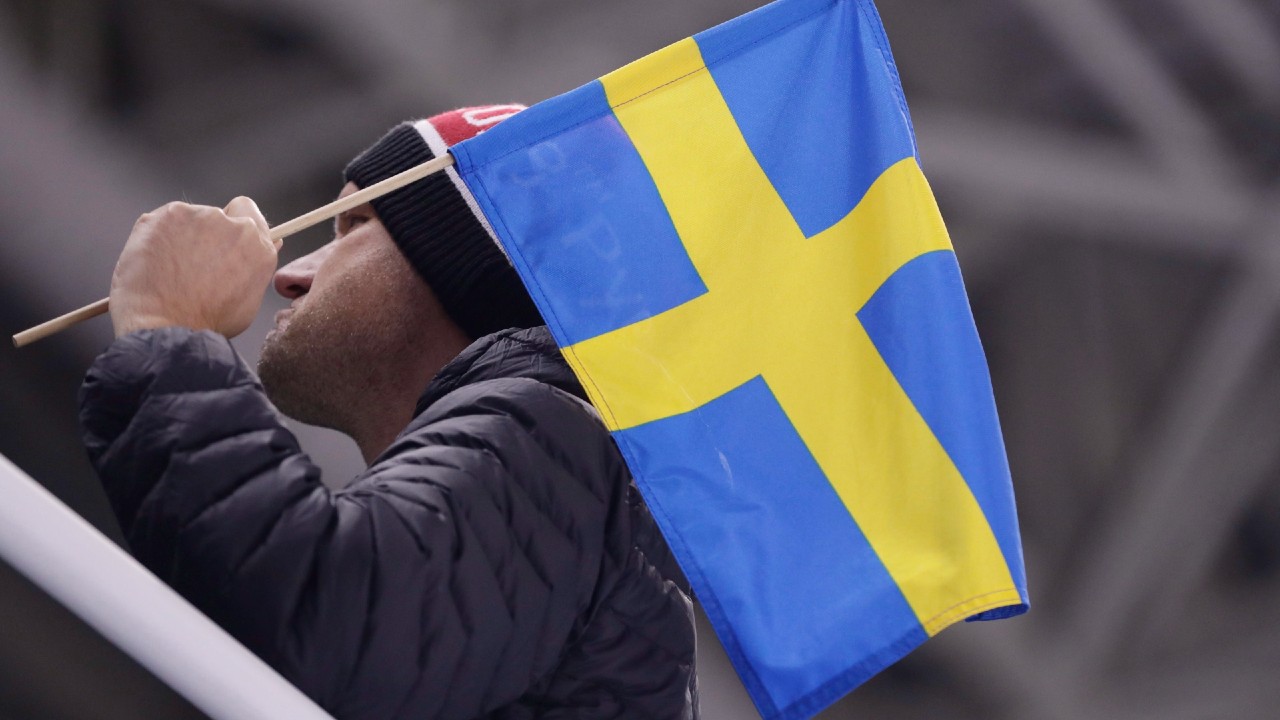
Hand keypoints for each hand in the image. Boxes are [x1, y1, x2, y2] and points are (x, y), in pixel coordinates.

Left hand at [110, 197, 280, 338]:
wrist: (167, 326)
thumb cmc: (206, 322)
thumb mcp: (247, 299)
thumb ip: (254, 265)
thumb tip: (262, 245)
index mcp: (257, 245)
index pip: (248, 212)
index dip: (235, 223)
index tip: (223, 237)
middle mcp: (233, 225)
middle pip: (218, 215)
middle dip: (207, 234)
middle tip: (193, 264)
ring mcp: (200, 216)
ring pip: (189, 218)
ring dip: (182, 236)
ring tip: (171, 269)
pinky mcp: (168, 216)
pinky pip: (162, 221)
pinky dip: (158, 236)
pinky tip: (155, 261)